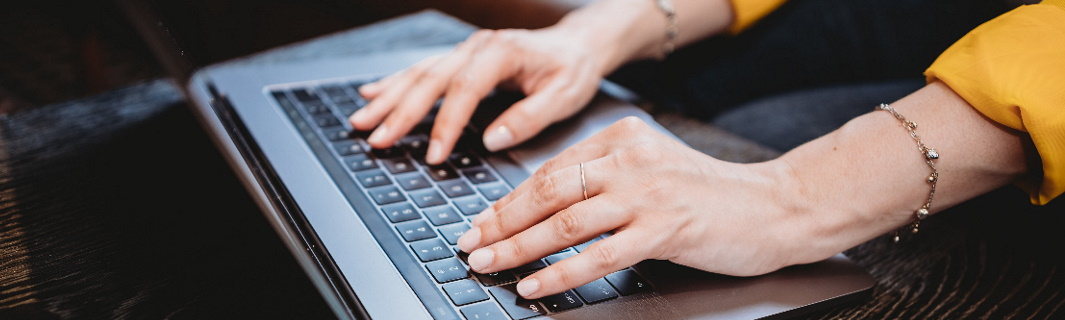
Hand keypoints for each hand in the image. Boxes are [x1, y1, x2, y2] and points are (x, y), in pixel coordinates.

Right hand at [349, 27, 605, 163]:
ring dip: (388, 97)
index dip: (446, 124)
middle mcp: (478, 47)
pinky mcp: (462, 58)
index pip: (465, 90)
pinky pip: (423, 69)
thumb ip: (529, 117)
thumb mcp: (564, 96)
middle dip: (400, 111)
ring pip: (420, 73)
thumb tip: (493, 139)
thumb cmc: (573, 70)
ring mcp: (467, 50)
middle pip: (431, 79)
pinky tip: (372, 92)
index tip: (433, 155)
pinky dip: (396, 82)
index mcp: (503, 53)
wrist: (578, 45)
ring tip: (361, 119)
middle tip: (376, 139)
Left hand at [455, 117, 842, 298]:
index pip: (550, 170)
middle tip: (471, 243)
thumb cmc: (710, 195)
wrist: (774, 208)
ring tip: (488, 263)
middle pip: (548, 191)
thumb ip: (603, 179)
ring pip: (564, 222)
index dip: (509, 199)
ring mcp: (646, 192)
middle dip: (501, 221)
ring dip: (518, 247)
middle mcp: (629, 159)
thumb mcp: (651, 169)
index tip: (483, 221)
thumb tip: (542, 207)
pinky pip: (598, 254)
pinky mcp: (664, 228)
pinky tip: (534, 284)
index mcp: (621, 139)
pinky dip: (559, 273)